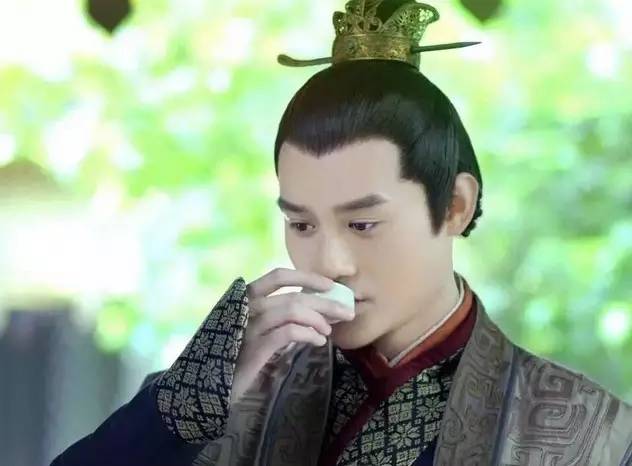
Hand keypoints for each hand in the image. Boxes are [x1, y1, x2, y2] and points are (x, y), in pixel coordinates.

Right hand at [231, 268, 354, 402]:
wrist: (206, 390)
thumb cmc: (234, 358)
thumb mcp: (255, 332)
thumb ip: (277, 319)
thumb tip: (315, 312)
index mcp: (244, 298)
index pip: (277, 276)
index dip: (306, 277)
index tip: (330, 286)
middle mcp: (244, 307)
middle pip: (292, 295)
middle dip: (325, 302)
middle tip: (346, 312)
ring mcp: (247, 326)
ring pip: (292, 309)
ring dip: (318, 318)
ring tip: (328, 331)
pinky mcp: (252, 348)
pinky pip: (288, 333)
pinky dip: (308, 334)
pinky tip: (317, 341)